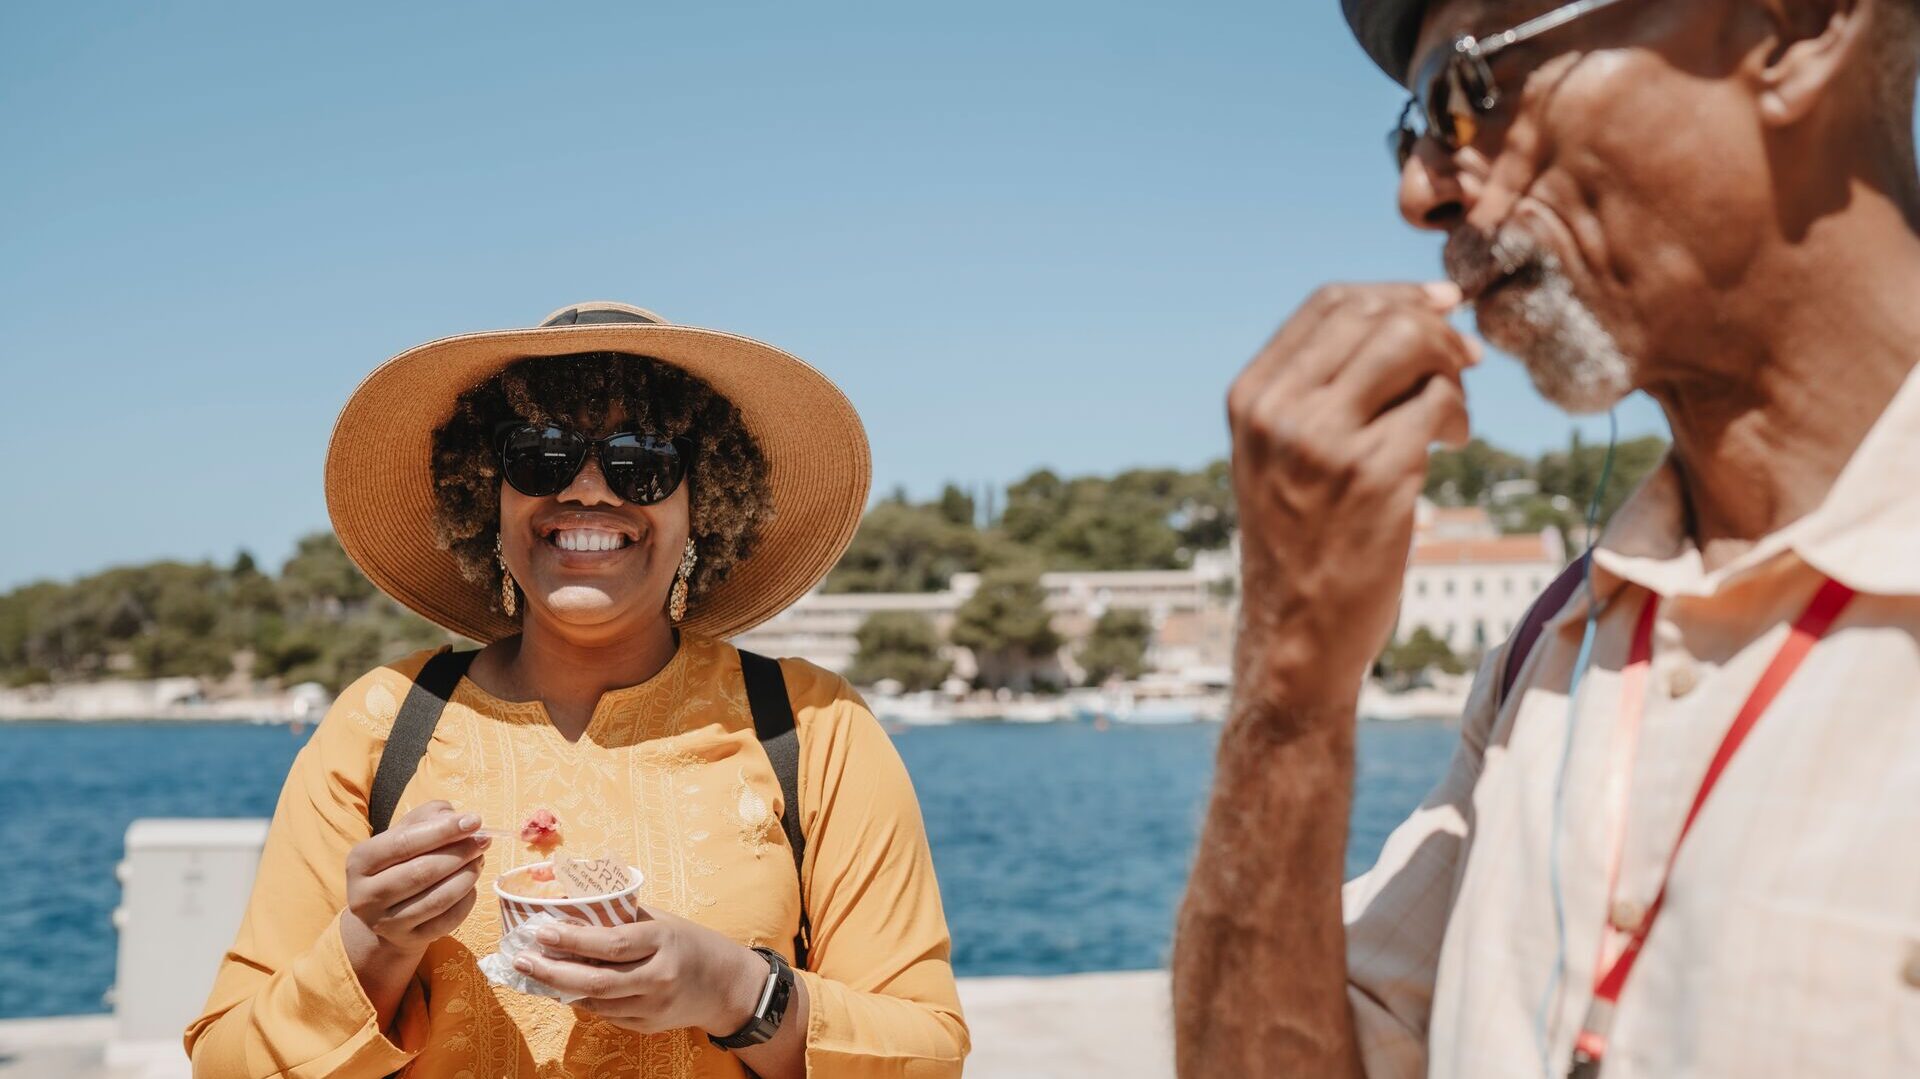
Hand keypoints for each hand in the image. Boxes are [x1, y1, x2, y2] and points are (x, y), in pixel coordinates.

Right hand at [342, 800, 489, 955]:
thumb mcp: (404, 833)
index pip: (403, 843)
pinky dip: (467, 899)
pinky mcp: (409, 940)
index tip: (474, 820)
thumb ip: (428, 817)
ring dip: (467, 876)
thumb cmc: (399, 862)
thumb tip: (459, 817)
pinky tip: (470, 885)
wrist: (386, 913)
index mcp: (359, 861)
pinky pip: (448, 920)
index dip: (442, 830)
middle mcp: (365, 896)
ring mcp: (386, 923)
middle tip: (483, 841)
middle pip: (422, 872)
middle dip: (460, 853)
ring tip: (479, 860)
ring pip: (438, 899)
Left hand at [514, 909, 770, 1036]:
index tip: (541, 931)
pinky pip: (606, 1014)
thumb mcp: (662, 921)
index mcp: (662, 941)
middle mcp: (658, 977)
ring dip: (561, 987)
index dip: (573, 939)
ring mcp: (653, 1006)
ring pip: (596, 1002)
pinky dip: (582, 1000)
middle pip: (596, 980)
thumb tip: (572, 909)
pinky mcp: (648, 1026)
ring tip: (535, 971)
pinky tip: (565, 987)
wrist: (727, 986)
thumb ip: (622, 919)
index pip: (611, 944)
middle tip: (521, 960)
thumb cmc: (689, 943)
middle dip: (552, 971)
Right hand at [1227, 282, 1476, 704]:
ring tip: (1450, 411)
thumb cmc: (1301, 541)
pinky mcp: (1375, 474)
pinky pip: (1438, 402)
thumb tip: (1410, 314)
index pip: (1329, 302)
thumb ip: (1316, 389)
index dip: (1396, 294)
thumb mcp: (1277, 454)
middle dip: (1434, 327)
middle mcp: (1279, 411)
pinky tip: (1451, 445)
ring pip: (1412, 344)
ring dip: (1450, 367)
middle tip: (1461, 361)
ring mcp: (1324, 442)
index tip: (1439, 309)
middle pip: (1376, 313)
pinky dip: (1457, 415)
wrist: (1297, 633)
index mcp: (1251, 397)